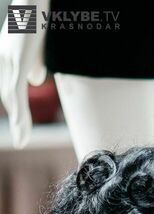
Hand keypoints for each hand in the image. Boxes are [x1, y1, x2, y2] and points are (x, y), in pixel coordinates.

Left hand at [0, 0, 48, 147]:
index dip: (17, 112)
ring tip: (22, 141)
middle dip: (17, 121)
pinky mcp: (16, 59)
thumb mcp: (37, 46)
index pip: (10, 90)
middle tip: (21, 142)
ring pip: (11, 97)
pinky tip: (21, 124)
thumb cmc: (37, 18)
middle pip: (9, 96)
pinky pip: (16, 89)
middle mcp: (4, 59)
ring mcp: (9, 60)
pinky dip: (18, 109)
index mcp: (7, 57)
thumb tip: (34, 82)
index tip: (21, 133)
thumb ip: (35, 65)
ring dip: (19, 121)